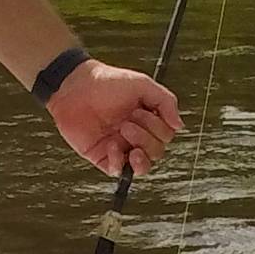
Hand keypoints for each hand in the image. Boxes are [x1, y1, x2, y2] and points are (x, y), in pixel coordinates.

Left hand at [47, 61, 184, 178]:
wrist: (74, 86)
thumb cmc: (107, 81)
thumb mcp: (142, 84)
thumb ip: (166, 101)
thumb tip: (180, 126)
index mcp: (147, 119)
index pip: (166, 136)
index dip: (157, 126)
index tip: (140, 110)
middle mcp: (136, 135)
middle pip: (157, 152)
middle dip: (145, 138)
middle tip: (127, 122)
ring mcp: (120, 147)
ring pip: (142, 167)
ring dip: (139, 156)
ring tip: (124, 136)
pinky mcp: (102, 156)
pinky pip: (118, 172)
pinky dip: (119, 163)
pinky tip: (111, 145)